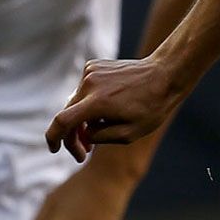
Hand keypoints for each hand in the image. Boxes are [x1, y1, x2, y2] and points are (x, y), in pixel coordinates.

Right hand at [46, 56, 186, 162]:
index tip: (55, 150)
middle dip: (73, 136)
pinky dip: (89, 103)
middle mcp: (90, 83)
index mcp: (98, 102)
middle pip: (68, 114)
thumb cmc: (153, 106)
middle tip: (84, 153)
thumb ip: (101, 137)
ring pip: (76, 103)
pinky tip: (106, 110)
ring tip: (98, 132)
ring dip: (82, 119)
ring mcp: (91, 72)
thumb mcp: (130, 134)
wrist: (166, 73)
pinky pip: (84, 90)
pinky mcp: (94, 66)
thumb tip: (84, 133)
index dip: (54, 138)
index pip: (62, 121)